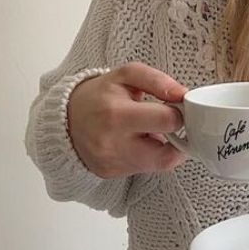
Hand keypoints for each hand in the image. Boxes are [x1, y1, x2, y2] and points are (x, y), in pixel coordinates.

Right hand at [66, 62, 189, 178]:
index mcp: (117, 114)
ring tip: (151, 131)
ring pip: (159, 165)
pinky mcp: (111, 174)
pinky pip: (143, 169)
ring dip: (164, 149)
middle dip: (178, 139)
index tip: (177, 109)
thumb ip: (157, 80)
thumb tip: (182, 94)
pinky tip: (137, 142)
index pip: (167, 121)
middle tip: (170, 125)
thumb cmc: (99, 95)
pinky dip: (148, 156)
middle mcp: (113, 144)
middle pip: (168, 155)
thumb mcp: (126, 75)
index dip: (180, 114)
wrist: (66, 118)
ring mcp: (112, 163)